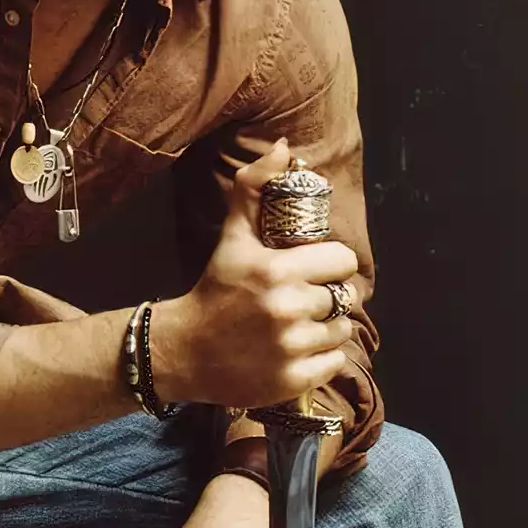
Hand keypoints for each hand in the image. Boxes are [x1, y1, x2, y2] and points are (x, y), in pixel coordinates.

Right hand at [150, 139, 357, 409]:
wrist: (182, 350)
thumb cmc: (214, 289)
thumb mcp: (233, 236)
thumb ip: (255, 187)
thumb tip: (284, 148)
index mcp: (277, 270)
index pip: (343, 261)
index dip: (331, 264)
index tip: (314, 270)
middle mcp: (287, 309)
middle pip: (345, 298)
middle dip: (327, 296)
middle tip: (302, 300)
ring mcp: (291, 348)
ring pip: (342, 331)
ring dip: (327, 328)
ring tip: (300, 326)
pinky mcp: (292, 380)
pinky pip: (334, 364)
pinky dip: (321, 359)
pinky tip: (296, 351)